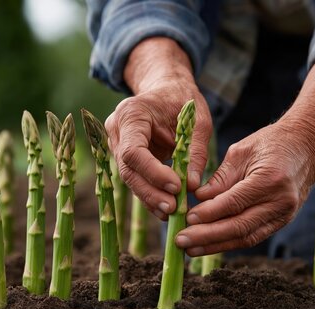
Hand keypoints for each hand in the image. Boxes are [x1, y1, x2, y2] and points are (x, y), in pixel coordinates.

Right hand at [105, 38, 211, 218]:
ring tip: (173, 213)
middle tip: (174, 209)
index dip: (153, 173)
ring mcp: (117, 145)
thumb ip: (195, 151)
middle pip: (128, 170)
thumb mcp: (197, 121)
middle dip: (151, 192)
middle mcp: (117, 131)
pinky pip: (137, 179)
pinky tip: (166, 209)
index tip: (177, 187)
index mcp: (131, 115)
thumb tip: (193, 186)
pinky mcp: (125, 157)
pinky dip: (151, 194)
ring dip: (151, 198)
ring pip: (130, 179)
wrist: (166, 89)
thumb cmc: (182, 100)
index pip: (134, 151)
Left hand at [175, 49, 314, 255]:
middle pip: (239, 227)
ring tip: (191, 249)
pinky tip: (210, 245)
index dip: (209, 214)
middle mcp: (280, 201)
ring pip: (246, 237)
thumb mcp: (241, 151)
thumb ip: (220, 179)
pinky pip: (253, 236)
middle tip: (181, 241)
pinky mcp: (282, 221)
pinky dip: (230, 242)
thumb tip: (198, 200)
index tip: (187, 219)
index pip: (234, 203)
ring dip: (216, 246)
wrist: (307, 147)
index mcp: (270, 179)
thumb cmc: (271, 143)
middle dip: (207, 237)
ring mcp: (284, 214)